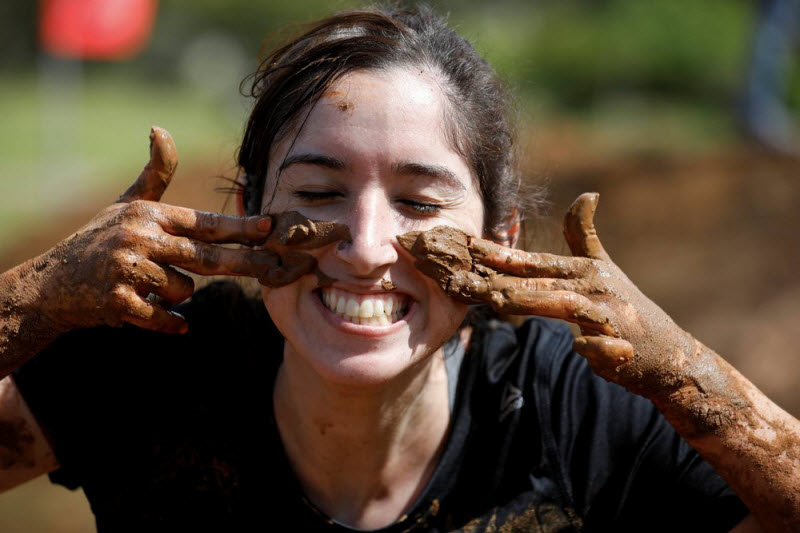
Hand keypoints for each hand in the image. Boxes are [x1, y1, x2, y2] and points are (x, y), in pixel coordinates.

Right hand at [27, 127, 345, 335]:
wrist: (53, 283)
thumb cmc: (100, 239)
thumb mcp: (126, 204)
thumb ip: (155, 173)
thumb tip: (161, 129)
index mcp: (149, 215)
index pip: (204, 222)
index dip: (240, 226)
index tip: (269, 227)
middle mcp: (141, 238)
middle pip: (206, 256)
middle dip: (244, 262)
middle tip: (272, 266)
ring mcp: (130, 270)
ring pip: (185, 289)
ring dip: (177, 294)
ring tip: (151, 285)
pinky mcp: (121, 301)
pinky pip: (166, 317)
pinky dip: (173, 323)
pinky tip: (175, 323)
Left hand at [398, 193, 695, 399]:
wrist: (668, 353)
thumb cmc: (625, 307)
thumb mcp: (604, 268)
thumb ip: (583, 235)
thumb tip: (586, 194)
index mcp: (582, 270)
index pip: (531, 261)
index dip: (499, 252)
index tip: (465, 245)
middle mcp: (593, 288)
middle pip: (539, 281)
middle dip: (499, 277)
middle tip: (462, 277)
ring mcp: (609, 317)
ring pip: (566, 307)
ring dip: (533, 303)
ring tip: (499, 301)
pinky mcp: (623, 348)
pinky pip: (603, 348)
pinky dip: (594, 348)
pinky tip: (580, 348)